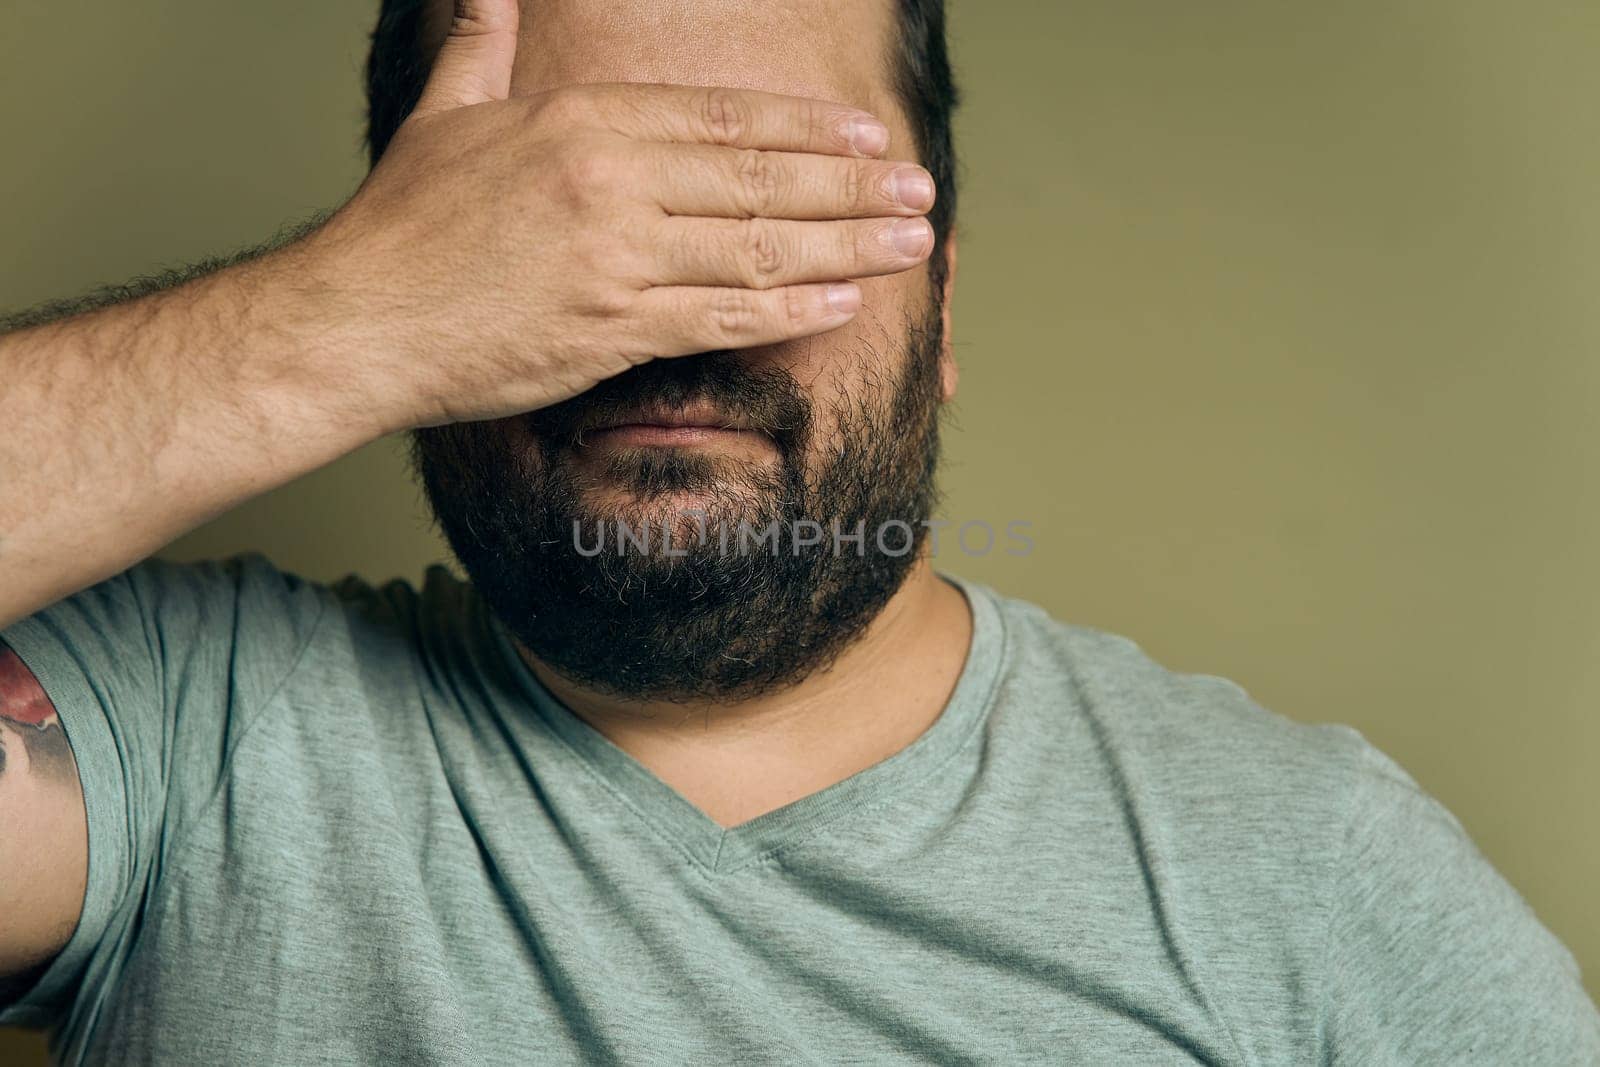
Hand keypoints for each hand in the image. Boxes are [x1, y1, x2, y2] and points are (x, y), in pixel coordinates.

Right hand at [308, 0, 936, 430]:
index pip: (723, 117)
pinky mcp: (613, 329)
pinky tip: (844, 301)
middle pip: (759, 179)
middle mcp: (612, 181)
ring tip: (911, 242)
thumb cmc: (402, 223)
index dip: (805, 128)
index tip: (865, 135)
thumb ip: (483, 41)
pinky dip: (790, 308)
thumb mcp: (444, 109)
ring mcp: (617, 257)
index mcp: (583, 120)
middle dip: (851, 185)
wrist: (359, 320)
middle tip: (917, 188)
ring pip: (758, 246)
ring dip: (847, 244)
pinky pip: (722, 315)